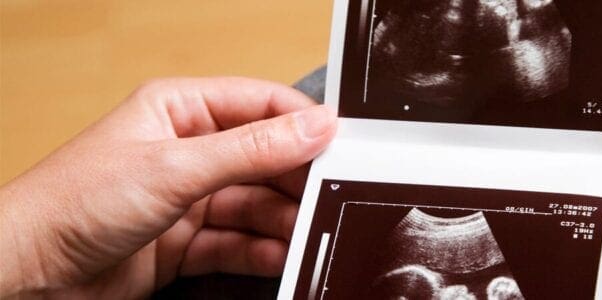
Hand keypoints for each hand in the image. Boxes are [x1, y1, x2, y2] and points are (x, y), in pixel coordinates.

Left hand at [0, 77, 336, 297]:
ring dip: (283, 220)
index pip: (260, 105)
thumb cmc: (73, 203)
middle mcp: (188, 150)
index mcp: (180, 110)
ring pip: (255, 204)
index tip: (340, 145)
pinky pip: (237, 242)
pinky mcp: (184, 242)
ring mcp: (188, 198)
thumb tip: (316, 127)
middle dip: (296, 180)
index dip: (302, 124)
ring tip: (308, 233)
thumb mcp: (175, 168)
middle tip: (330, 197)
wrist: (26, 275)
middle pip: (264, 159)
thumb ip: (252, 149)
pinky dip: (261, 251)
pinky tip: (281, 256)